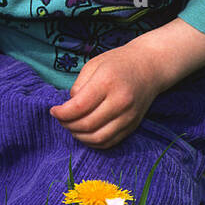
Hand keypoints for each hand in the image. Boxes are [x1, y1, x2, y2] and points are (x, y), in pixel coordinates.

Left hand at [49, 45, 167, 149]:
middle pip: (87, 125)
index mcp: (107, 82)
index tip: (53, 111)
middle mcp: (120, 101)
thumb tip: (69, 108)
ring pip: (98, 138)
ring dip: (79, 136)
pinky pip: (110, 141)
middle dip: (67, 125)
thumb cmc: (118, 63)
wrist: (150, 66)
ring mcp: (129, 116)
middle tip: (61, 119)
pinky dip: (94, 142)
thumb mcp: (93, 65)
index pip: (78, 107)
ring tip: (71, 127)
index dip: (61, 113)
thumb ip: (78, 86)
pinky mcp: (133, 125)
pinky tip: (85, 133)